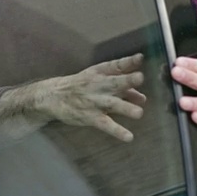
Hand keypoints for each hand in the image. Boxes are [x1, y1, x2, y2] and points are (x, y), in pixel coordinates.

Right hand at [0, 54, 146, 141]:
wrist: (53, 96)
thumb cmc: (81, 86)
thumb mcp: (98, 79)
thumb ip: (121, 87)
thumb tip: (142, 98)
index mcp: (100, 73)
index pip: (116, 65)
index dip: (128, 61)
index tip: (139, 58)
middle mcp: (98, 85)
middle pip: (115, 82)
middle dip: (127, 80)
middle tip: (140, 77)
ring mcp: (94, 101)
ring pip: (112, 104)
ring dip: (125, 108)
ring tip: (139, 113)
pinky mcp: (90, 117)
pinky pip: (105, 124)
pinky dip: (117, 131)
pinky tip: (128, 137)